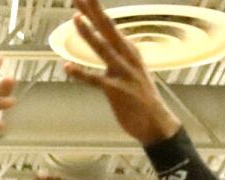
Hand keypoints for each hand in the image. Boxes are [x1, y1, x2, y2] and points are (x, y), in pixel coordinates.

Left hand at [64, 0, 181, 145]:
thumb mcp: (132, 70)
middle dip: (93, 10)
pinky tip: (67, 66)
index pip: (108, 26)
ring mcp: (123, 73)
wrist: (156, 124)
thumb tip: (117, 41)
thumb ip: (121, 55)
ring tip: (75, 17)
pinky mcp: (116, 91)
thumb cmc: (141, 98)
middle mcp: (127, 58)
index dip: (95, 10)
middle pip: (107, 28)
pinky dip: (81, 74)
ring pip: (103, 49)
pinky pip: (95, 80)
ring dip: (89, 33)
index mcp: (129, 51)